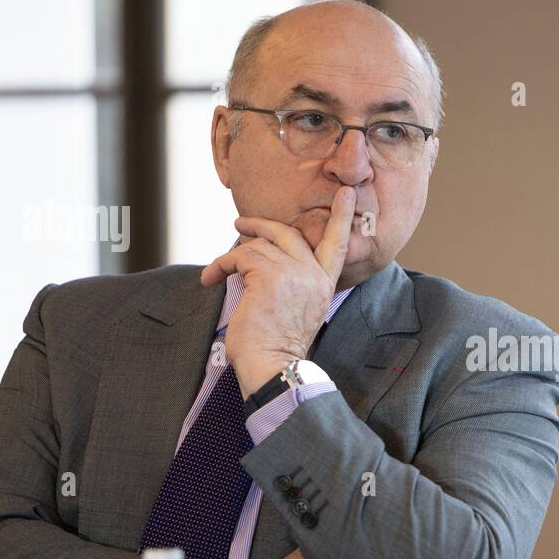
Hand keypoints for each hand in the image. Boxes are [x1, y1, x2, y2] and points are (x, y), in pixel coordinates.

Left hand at [200, 184, 356, 396]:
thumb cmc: (278, 346)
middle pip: (289, 233)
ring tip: (217, 270)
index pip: (338, 243)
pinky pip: (240, 256)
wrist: (273, 366)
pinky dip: (221, 265)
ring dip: (232, 256)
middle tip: (241, 222)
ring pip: (257, 246)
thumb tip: (266, 259)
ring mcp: (293, 274)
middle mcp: (313, 275)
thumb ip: (294, 283)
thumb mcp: (298, 309)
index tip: (346, 192)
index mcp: (325, 284)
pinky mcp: (269, 277)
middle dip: (262, 223)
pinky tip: (211, 278)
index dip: (341, 216)